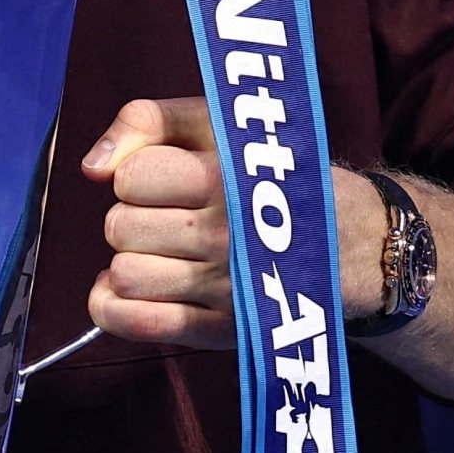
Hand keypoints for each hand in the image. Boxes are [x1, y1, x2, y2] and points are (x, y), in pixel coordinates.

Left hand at [87, 99, 441, 359]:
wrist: (361, 243)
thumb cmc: (275, 175)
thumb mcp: (220, 124)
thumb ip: (147, 121)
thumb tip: (92, 167)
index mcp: (227, 177)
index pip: (131, 177)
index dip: (138, 175)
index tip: (168, 179)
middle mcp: (227, 235)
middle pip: (120, 228)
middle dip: (134, 218)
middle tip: (171, 217)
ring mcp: (225, 288)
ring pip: (123, 276)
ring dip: (132, 262)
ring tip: (164, 253)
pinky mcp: (222, 331)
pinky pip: (135, 324)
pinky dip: (114, 308)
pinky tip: (128, 290)